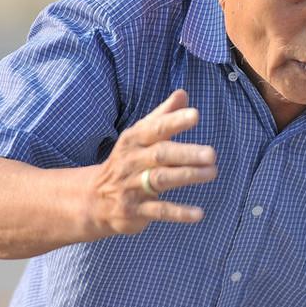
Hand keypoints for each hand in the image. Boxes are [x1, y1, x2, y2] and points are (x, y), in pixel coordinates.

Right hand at [89, 89, 216, 236]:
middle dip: (187, 153)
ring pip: (162, 180)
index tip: (195, 115)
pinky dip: (179, 212)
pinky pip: (159, 210)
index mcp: (134, 140)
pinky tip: (199, 213)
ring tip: (212, 172)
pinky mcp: (135, 211)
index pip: (156, 128)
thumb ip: (163, 116)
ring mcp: (132, 187)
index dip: (175, 121)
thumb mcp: (139, 136)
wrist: (93, 199)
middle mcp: (132, 161)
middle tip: (212, 154)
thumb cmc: (127, 161)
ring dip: (188, 176)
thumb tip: (183, 93)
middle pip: (161, 155)